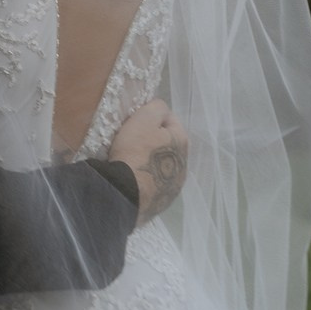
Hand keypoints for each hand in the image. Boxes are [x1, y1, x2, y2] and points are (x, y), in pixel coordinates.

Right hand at [108, 99, 187, 225]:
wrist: (126, 193)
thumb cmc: (135, 151)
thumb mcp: (143, 118)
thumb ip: (156, 107)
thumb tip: (161, 109)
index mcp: (182, 141)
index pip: (170, 119)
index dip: (153, 117)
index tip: (137, 122)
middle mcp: (184, 164)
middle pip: (168, 143)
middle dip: (154, 140)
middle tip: (133, 141)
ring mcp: (175, 185)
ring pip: (164, 165)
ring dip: (153, 161)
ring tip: (133, 162)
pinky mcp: (164, 201)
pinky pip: (156, 184)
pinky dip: (148, 179)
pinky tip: (135, 179)